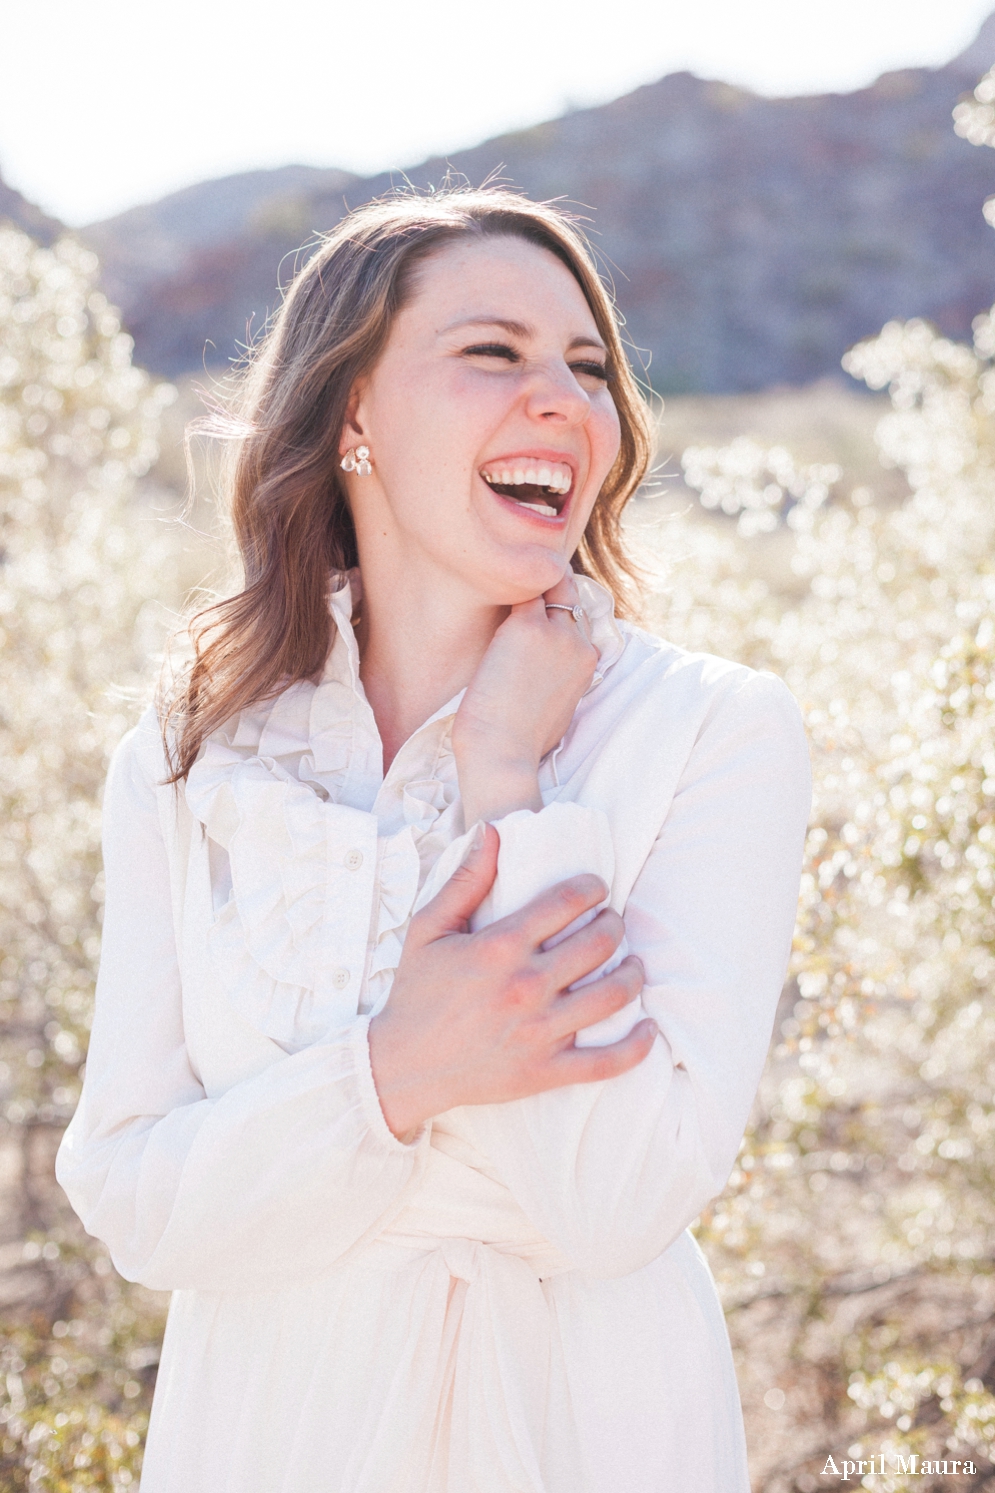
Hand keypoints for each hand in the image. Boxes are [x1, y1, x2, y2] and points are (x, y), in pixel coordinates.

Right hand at [368, 824, 654, 1139]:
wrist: (402, 1065)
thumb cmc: (416, 993)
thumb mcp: (428, 928)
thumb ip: (465, 879)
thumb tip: (492, 830)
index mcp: (500, 947)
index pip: (567, 902)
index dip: (592, 887)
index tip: (597, 888)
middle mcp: (526, 986)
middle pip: (599, 942)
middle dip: (614, 924)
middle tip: (611, 922)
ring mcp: (540, 1031)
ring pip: (614, 994)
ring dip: (633, 973)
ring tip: (631, 964)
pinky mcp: (546, 1071)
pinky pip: (608, 1061)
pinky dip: (637, 1045)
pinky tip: (647, 1029)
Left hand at [453, 571, 598, 825]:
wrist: (503, 754)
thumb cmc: (519, 742)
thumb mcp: (556, 713)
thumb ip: (558, 685)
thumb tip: (543, 683)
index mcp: (587, 664)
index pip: (577, 619)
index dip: (556, 609)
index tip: (535, 605)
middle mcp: (579, 644)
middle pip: (566, 595)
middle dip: (544, 587)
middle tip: (511, 581)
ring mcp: (557, 633)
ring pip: (546, 586)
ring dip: (522, 584)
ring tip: (494, 578)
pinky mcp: (526, 627)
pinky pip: (518, 592)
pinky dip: (502, 587)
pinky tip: (481, 585)